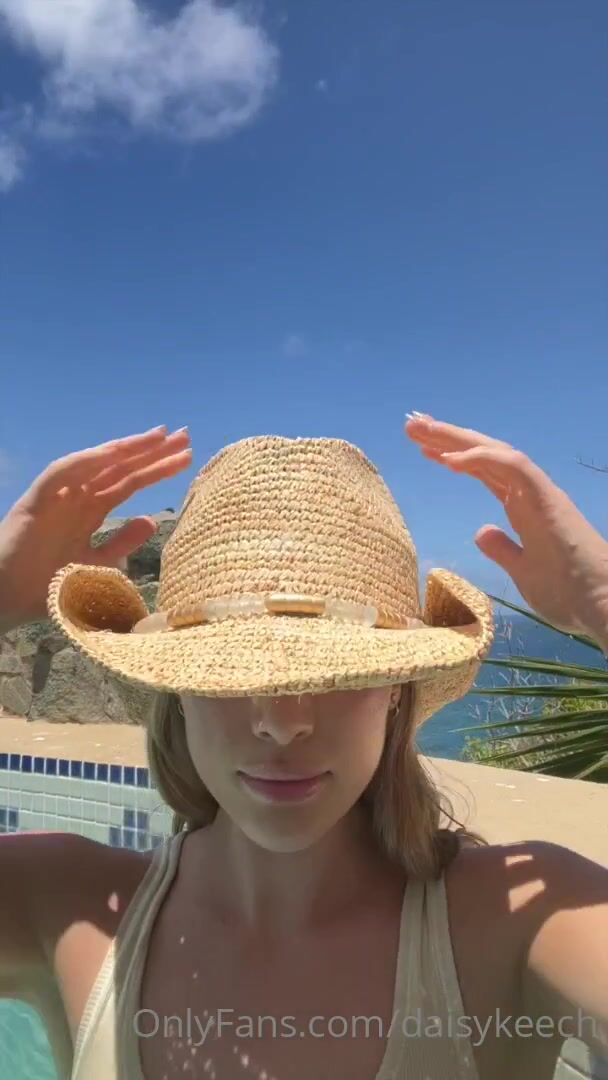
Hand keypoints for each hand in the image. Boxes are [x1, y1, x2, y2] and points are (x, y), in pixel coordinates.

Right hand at [0, 425, 191, 633]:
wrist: (7, 601)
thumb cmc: (47, 587)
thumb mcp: (97, 565)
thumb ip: (122, 543)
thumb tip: (152, 520)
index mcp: (90, 512)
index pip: (129, 483)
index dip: (155, 469)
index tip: (185, 456)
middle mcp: (76, 498)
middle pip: (120, 469)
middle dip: (151, 452)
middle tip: (185, 436)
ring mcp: (57, 496)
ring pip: (97, 464)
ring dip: (128, 449)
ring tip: (159, 437)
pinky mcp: (36, 500)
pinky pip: (63, 472)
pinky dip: (88, 460)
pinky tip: (116, 451)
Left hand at [405, 413, 607, 649]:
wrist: (601, 605)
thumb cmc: (569, 593)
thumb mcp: (522, 572)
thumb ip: (503, 549)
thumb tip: (481, 531)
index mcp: (524, 506)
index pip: (484, 471)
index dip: (455, 457)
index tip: (423, 447)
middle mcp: (530, 492)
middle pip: (483, 454)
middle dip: (447, 437)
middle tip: (412, 423)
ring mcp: (540, 493)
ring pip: (495, 452)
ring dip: (457, 438)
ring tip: (421, 427)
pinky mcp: (549, 499)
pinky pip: (513, 467)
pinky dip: (482, 458)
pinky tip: (450, 458)